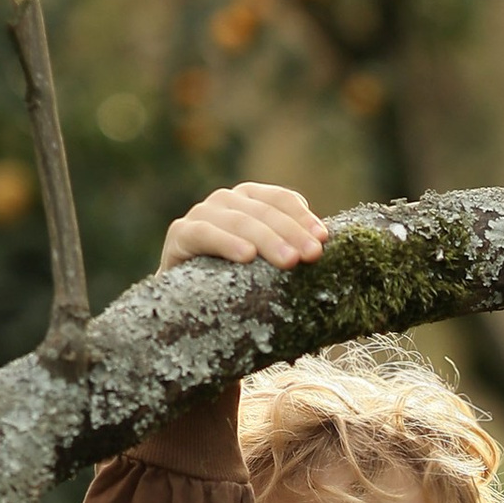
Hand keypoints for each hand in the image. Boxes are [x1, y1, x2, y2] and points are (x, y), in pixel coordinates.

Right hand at [160, 180, 324, 270]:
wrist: (185, 303)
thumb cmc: (234, 283)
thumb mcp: (265, 264)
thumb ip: (288, 248)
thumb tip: (322, 245)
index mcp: (250, 200)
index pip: (280, 199)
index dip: (302, 217)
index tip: (323, 239)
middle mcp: (225, 200)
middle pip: (264, 211)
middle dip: (291, 232)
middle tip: (312, 255)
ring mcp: (202, 214)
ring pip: (240, 221)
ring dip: (267, 240)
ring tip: (289, 261)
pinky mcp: (180, 234)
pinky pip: (205, 234)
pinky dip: (226, 242)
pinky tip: (246, 256)